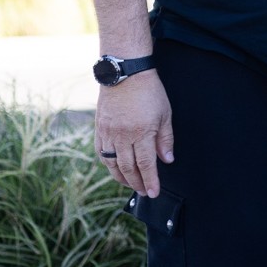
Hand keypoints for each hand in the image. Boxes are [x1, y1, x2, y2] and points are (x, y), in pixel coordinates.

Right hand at [95, 71, 174, 196]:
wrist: (125, 74)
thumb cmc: (149, 92)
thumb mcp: (165, 114)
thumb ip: (165, 139)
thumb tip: (167, 160)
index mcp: (141, 133)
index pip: (145, 165)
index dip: (150, 181)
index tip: (154, 193)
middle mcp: (122, 137)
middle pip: (128, 168)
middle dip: (137, 183)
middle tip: (143, 192)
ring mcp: (108, 133)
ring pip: (112, 164)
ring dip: (121, 177)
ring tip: (131, 184)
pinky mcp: (99, 129)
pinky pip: (101, 153)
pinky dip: (108, 164)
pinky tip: (115, 168)